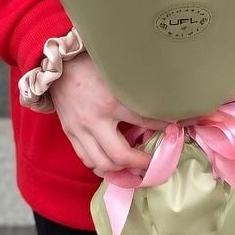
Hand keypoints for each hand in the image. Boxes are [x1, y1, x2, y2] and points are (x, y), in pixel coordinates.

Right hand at [50, 52, 168, 177]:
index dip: (163, 127)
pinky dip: (102, 165)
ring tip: (135, 166)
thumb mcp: (117, 72)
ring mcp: (80, 130)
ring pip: (102, 164)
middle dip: (141, 163)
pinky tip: (113, 162)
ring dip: (121, 169)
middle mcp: (94, 120)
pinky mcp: (70, 134)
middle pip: (121, 156)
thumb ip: (136, 86)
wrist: (59, 66)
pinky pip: (87, 159)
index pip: (144, 121)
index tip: (175, 129)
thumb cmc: (91, 65)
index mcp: (110, 101)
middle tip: (155, 161)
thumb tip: (163, 93)